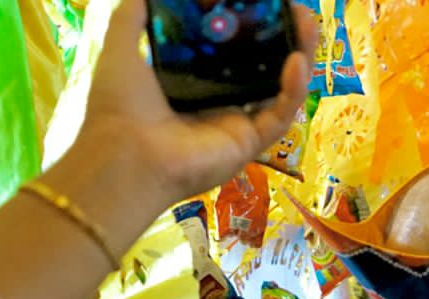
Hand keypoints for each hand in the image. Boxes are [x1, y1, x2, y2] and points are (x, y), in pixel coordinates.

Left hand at [78, 0, 315, 206]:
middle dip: (283, 36)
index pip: (230, 50)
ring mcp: (237, 123)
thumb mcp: (122, 47)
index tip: (261, 1)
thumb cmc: (120, 105)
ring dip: (300, 56)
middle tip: (296, 9)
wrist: (124, 154)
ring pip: (279, 88)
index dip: (249, 25)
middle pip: (262, 66)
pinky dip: (293, 89)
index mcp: (192, 81)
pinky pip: (280, 115)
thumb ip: (134, 16)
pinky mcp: (250, 143)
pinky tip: (297, 60)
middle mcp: (218, 102)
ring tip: (308, 25)